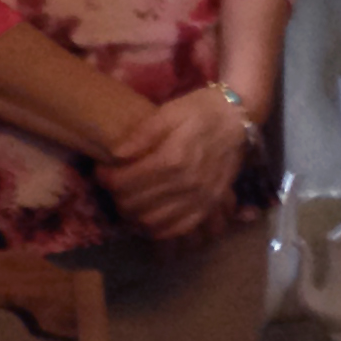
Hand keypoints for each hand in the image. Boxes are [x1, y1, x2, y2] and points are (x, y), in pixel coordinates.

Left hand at [99, 88, 254, 242]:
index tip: (102, 170)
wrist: (237, 120)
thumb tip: (116, 154)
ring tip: (130, 199)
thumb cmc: (200, 111)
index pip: (126, 181)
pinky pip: (178, 229)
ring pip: (152, 221)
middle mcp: (187, 183)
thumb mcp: (169, 112)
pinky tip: (151, 216)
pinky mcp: (209, 206)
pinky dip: (159, 229)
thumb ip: (142, 134)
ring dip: (134, 214)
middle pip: (135, 204)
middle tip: (115, 184)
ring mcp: (200, 198)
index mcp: (173, 158)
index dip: (106, 178)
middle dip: (117, 196)